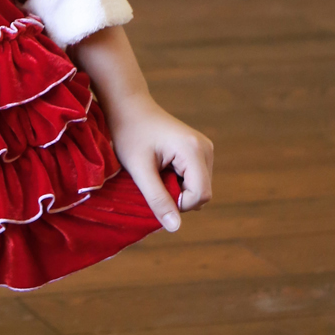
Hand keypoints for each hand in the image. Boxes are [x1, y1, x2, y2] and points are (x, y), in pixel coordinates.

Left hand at [102, 96, 213, 233]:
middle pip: (202, 193)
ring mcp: (204, 149)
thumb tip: (175, 228)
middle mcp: (205, 149)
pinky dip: (178, 181)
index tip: (154, 190)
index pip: (200, 196)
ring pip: (199, 187)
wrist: (128, 106)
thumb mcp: (139, 169)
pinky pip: (194, 178)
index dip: (178, 204)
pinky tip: (161, 167)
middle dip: (178, 196)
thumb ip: (157, 198)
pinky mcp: (199, 150)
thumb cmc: (129, 134)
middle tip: (152, 180)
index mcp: (194, 151)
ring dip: (177, 189)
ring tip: (156, 171)